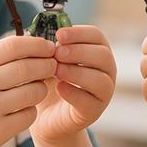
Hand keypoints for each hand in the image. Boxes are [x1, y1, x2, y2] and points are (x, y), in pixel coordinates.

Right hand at [0, 34, 54, 146]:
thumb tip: (36, 43)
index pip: (14, 45)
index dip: (37, 44)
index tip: (49, 47)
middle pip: (28, 67)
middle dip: (47, 65)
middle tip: (52, 66)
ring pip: (34, 91)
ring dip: (41, 89)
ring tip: (35, 89)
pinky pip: (30, 115)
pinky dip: (31, 110)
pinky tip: (23, 109)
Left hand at [32, 25, 116, 144]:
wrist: (44, 115)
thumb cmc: (49, 82)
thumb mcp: (48, 60)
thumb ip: (49, 46)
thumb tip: (40, 30)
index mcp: (96, 52)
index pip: (97, 36)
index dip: (79, 33)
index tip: (59, 35)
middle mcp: (105, 71)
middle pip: (103, 55)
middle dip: (79, 51)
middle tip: (58, 53)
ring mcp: (103, 93)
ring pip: (100, 79)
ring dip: (77, 71)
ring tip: (56, 70)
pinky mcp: (93, 112)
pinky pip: (89, 101)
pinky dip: (74, 92)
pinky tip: (59, 87)